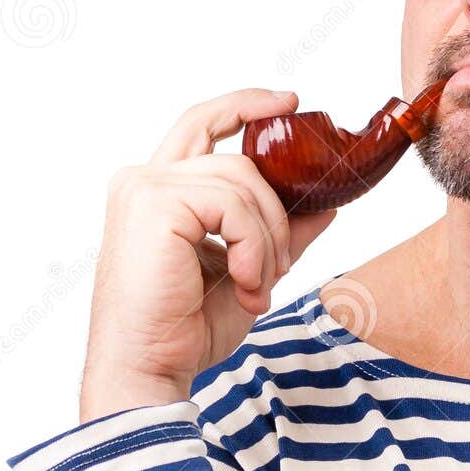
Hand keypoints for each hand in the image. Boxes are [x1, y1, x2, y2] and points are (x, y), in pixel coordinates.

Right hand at [78, 89, 338, 422]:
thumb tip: (326, 205)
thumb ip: (281, 233)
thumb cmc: (183, 328)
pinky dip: (254, 247)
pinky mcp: (153, 203)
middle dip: (275, 212)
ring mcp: (144, 188)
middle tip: (280, 265)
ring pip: (242, 183)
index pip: (202, 124)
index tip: (289, 102)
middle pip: (237, 161)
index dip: (245, 105)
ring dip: (267, 240)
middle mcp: (143, 180)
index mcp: (157, 191)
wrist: (148, 369)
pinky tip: (245, 284)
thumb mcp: (249, 271)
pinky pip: (234, 206)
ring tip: (257, 285)